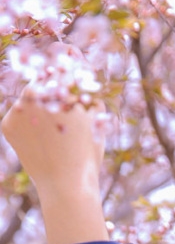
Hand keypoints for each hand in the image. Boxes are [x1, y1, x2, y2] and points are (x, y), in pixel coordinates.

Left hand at [1, 54, 108, 243]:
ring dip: (39, 106)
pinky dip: (27, 124)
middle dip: (52, 85)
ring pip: (29, 97)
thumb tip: (83, 77)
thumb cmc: (87, 155)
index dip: (68, 57)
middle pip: (43, 77)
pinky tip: (41, 141)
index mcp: (62, 86)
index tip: (69, 57)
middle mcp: (36, 91)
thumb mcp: (96, 120)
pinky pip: (18, 116)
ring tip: (53, 131)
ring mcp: (18, 108)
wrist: (66, 186)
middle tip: (62, 107)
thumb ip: (89, 93)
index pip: (62, 59)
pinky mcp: (7, 124)